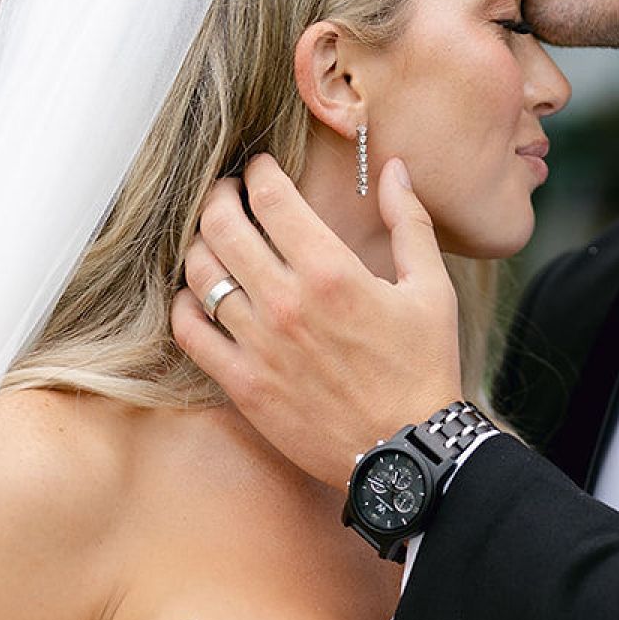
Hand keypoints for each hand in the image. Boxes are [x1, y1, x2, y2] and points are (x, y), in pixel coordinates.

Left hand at [172, 156, 463, 488]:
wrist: (409, 451)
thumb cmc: (424, 370)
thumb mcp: (431, 290)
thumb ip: (410, 223)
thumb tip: (396, 169)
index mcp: (331, 272)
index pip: (269, 197)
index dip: (257, 172)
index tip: (259, 170)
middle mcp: (287, 303)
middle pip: (221, 225)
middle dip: (218, 197)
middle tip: (225, 195)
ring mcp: (259, 346)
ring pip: (200, 274)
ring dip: (200, 246)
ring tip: (213, 242)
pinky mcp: (244, 385)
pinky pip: (191, 332)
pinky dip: (187, 305)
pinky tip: (201, 297)